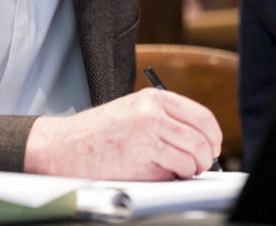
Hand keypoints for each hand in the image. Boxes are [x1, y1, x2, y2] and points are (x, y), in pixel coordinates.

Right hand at [23, 88, 221, 180]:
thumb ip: (163, 117)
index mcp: (154, 98)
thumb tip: (198, 136)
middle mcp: (154, 113)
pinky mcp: (144, 158)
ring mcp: (150, 135)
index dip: (213, 135)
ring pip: (195, 156)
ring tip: (178, 170)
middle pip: (203, 137)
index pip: (201, 115)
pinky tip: (162, 174)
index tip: (213, 146)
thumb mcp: (132, 110)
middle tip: (200, 164)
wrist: (62, 148)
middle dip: (207, 155)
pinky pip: (178, 171)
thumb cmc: (96, 133)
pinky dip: (176, 177)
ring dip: (192, 168)